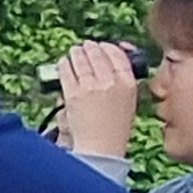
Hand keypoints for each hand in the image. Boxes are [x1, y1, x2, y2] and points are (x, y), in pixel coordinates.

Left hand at [52, 37, 139, 158]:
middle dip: (90, 48)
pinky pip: (66, 72)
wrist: (101, 146)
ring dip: (76, 53)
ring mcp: (90, 87)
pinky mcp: (73, 94)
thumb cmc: (115, 128)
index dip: (109, 48)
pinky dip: (64, 65)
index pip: (118, 57)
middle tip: (85, 46)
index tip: (103, 45)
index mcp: (128, 84)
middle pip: (98, 55)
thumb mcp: (128, 102)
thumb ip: (121, 82)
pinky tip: (63, 62)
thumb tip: (109, 62)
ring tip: (74, 51)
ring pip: (81, 61)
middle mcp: (110, 83)